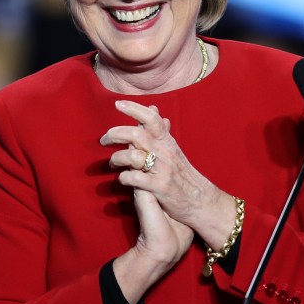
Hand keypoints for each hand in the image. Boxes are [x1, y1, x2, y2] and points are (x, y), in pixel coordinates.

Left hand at [101, 100, 236, 253]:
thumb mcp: (173, 148)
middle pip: (136, 135)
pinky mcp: (159, 188)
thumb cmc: (182, 173)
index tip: (118, 103)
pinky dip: (124, 178)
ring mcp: (162, 170)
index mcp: (166, 141)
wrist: (200, 201)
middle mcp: (164, 152)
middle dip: (115, 134)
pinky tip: (122, 179)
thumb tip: (153, 108)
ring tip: (112, 164)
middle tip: (103, 140)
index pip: (151, 118)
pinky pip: (135, 178)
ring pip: (132, 157)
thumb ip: (160, 130)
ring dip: (116, 159)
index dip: (134, 108)